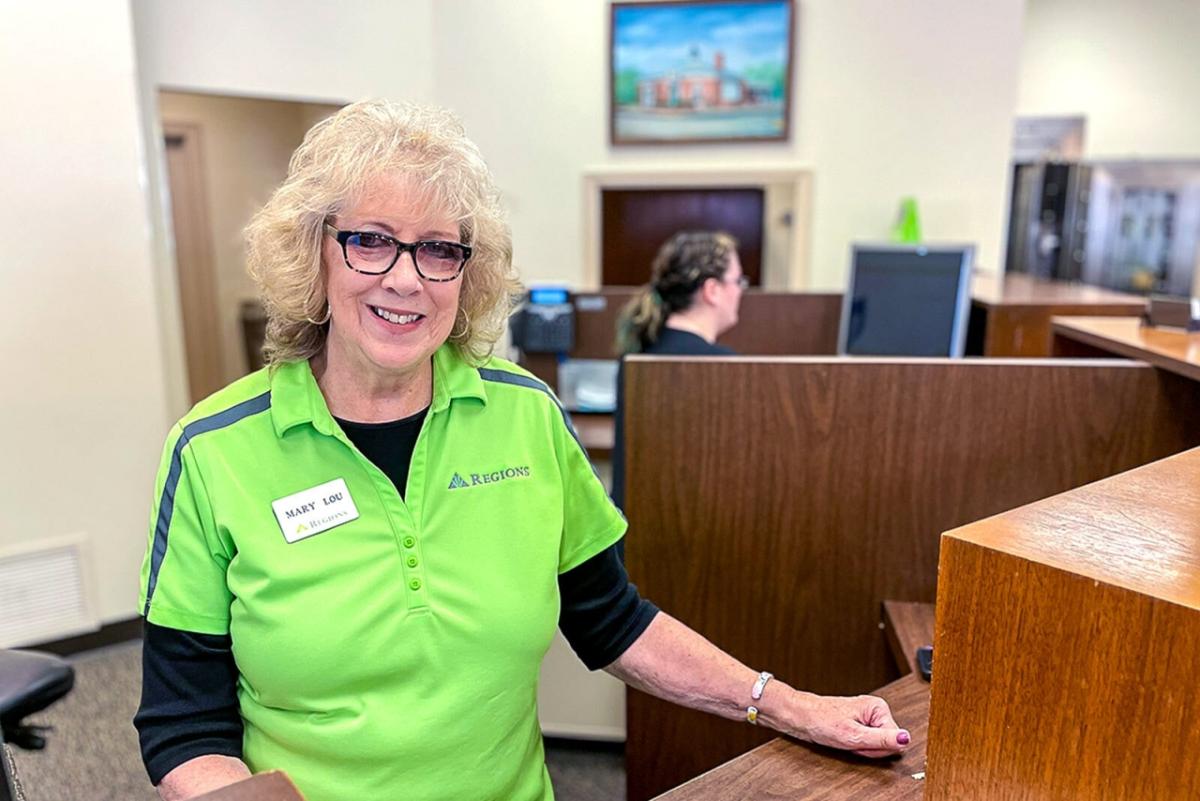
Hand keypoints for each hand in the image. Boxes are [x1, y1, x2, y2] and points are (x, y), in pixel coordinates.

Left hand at [787, 691, 910, 757]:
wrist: (801, 717)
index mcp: (879, 708)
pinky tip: (845, 739)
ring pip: (876, 746)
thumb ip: (882, 739)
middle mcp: (875, 712)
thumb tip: (905, 739)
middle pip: (886, 744)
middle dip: (867, 748)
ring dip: (860, 748)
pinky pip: (867, 745)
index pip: (895, 740)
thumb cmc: (821, 721)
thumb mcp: (853, 735)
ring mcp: (868, 719)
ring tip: (845, 738)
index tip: (858, 741)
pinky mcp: (861, 726)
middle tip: (850, 740)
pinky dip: (856, 747)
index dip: (875, 747)